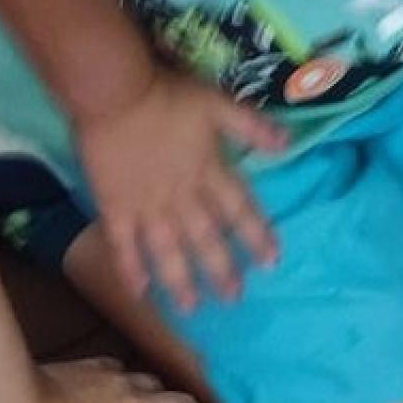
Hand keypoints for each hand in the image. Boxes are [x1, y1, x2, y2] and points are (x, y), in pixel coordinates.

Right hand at [76, 70, 286, 311]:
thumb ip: (252, 127)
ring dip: (180, 280)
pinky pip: (124, 245)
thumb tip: (288, 143)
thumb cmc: (167, 95)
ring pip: (167, 251)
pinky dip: (131, 268)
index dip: (256, 235)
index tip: (271, 261)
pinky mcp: (114, 207)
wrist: (114, 94)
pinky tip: (141, 291)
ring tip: (191, 308)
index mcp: (209, 172)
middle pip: (205, 239)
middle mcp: (181, 197)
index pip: (239, 210)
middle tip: (233, 298)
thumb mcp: (218, 103)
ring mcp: (147, 206)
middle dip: (221, 270)